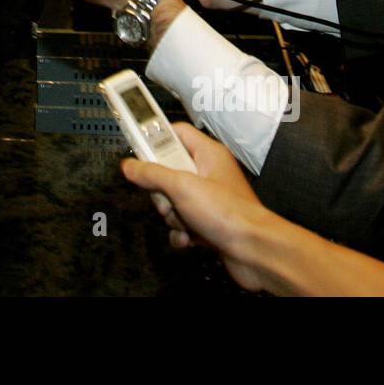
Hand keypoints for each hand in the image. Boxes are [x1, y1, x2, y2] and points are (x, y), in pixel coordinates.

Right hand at [121, 123, 279, 291]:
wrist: (254, 251)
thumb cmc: (225, 212)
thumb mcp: (181, 187)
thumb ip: (152, 174)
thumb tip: (129, 166)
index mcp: (207, 154)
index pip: (176, 133)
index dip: (155, 138)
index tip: (136, 149)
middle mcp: (209, 173)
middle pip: (168, 171)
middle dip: (161, 191)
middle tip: (167, 199)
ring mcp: (209, 199)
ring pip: (173, 200)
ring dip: (172, 215)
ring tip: (186, 222)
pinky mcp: (209, 222)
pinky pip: (182, 222)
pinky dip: (181, 232)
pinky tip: (189, 238)